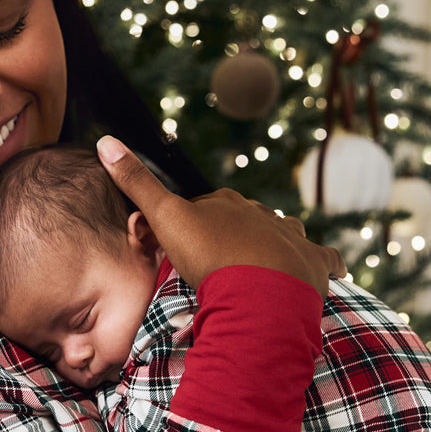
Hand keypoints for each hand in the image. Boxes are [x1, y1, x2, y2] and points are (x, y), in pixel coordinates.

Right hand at [97, 135, 345, 294]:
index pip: (207, 208)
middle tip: (215, 266)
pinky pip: (326, 260)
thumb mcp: (165, 218)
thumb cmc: (209, 255)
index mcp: (228, 203)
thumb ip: (137, 182)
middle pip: (244, 222)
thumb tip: (104, 139)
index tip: (181, 249)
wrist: (257, 291)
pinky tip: (324, 271)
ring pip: (284, 234)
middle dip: (232, 238)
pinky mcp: (314, 265)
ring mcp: (291, 239)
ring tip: (263, 267)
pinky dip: (325, 264)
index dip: (192, 226)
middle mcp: (262, 215)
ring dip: (275, 246)